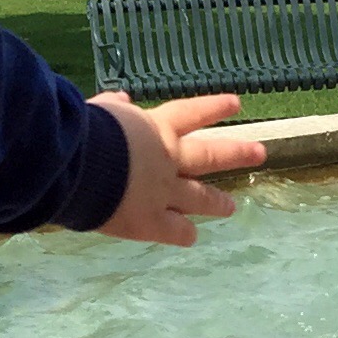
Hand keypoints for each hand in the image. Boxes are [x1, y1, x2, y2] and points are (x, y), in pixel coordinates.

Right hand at [92, 90, 264, 246]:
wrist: (77, 165)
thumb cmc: (82, 132)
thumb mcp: (99, 111)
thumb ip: (112, 107)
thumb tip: (122, 100)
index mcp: (154, 128)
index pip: (190, 113)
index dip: (213, 108)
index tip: (236, 104)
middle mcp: (168, 159)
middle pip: (210, 156)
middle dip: (237, 153)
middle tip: (260, 153)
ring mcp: (164, 192)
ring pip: (200, 198)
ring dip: (217, 202)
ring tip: (231, 206)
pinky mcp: (151, 222)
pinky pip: (176, 231)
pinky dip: (184, 233)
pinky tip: (191, 236)